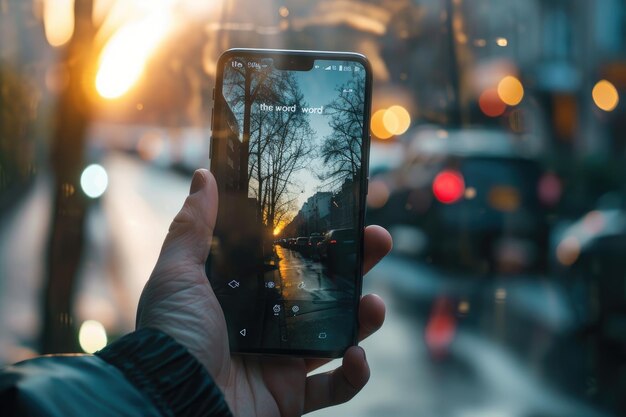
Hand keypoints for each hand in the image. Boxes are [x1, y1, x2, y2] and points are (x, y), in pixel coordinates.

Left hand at [136, 169, 391, 415]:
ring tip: (374, 305)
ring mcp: (282, 361)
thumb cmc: (172, 337)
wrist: (170, 403)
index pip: (291, 258)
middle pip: (323, 292)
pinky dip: (353, 375)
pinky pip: (335, 387)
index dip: (319, 237)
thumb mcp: (178, 275)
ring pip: (338, 336)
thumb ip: (194, 227)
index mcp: (245, 294)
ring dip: (364, 319)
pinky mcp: (291, 396)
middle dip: (356, 266)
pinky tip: (356, 357)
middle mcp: (267, 325)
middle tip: (378, 240)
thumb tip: (204, 176)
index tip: (343, 213)